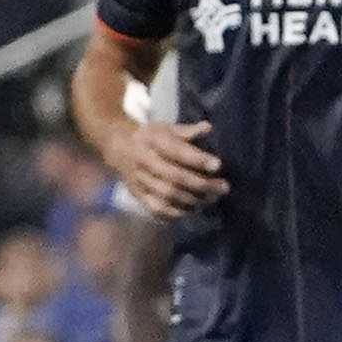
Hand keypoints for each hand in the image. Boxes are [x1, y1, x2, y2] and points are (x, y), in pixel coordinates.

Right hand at [103, 115, 226, 219]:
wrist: (118, 148)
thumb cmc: (150, 137)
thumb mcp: (166, 127)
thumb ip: (187, 131)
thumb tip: (208, 128)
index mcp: (152, 140)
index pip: (176, 151)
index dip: (197, 159)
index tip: (218, 165)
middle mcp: (144, 161)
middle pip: (175, 177)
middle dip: (202, 185)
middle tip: (223, 187)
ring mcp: (139, 180)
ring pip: (168, 195)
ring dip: (193, 200)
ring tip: (212, 199)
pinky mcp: (138, 195)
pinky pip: (157, 209)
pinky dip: (177, 213)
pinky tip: (193, 210)